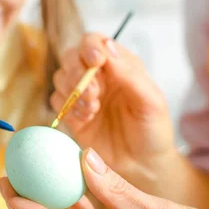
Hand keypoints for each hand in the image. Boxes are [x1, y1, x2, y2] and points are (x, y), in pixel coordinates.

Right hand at [51, 33, 175, 184]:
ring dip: (72, 91)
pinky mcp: (71, 114)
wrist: (142, 167)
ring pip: (61, 77)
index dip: (90, 47)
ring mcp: (82, 94)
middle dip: (78, 73)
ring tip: (93, 110)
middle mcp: (98, 75)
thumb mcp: (150, 101)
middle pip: (71, 56)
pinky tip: (86, 119)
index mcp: (120, 64)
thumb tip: (108, 47)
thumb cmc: (152, 131)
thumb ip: (130, 74)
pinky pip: (57, 101)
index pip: (95, 41)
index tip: (95, 61)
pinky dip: (67, 107)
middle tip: (94, 94)